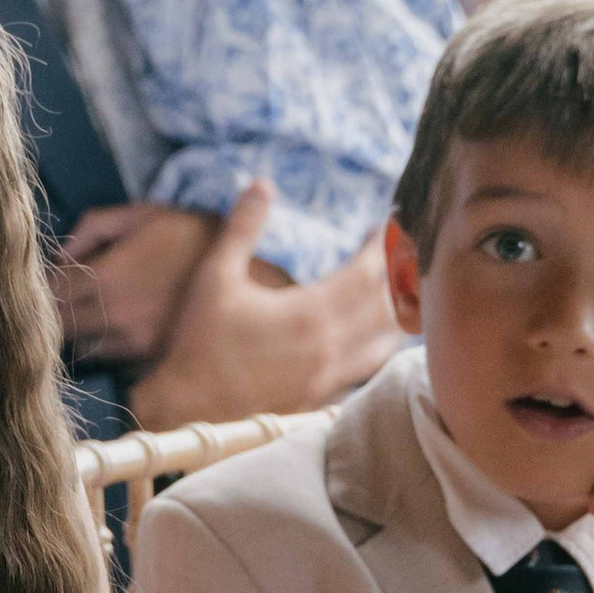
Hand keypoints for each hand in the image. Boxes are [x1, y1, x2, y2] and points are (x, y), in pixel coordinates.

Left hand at [50, 202, 218, 368]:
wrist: (249, 273)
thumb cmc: (190, 235)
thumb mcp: (142, 214)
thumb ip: (92, 226)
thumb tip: (61, 255)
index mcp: (106, 277)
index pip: (51, 292)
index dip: (47, 284)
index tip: (56, 277)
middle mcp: (113, 317)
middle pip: (58, 326)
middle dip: (55, 311)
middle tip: (66, 298)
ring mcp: (132, 344)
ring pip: (80, 347)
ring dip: (78, 331)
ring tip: (92, 311)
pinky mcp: (149, 360)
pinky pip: (109, 359)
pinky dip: (105, 346)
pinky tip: (118, 327)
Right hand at [128, 189, 402, 426]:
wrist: (186, 409)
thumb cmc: (198, 342)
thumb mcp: (214, 277)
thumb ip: (242, 228)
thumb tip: (261, 183)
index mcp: (309, 312)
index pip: (369, 272)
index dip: (385, 245)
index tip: (390, 223)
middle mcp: (329, 346)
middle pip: (389, 305)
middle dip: (402, 273)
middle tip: (408, 249)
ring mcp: (330, 376)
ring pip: (388, 342)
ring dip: (402, 312)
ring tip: (406, 288)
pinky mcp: (322, 396)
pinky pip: (368, 369)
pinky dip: (383, 347)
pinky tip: (381, 336)